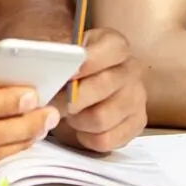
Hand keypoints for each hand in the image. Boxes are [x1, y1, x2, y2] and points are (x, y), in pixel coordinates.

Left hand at [50, 28, 146, 152]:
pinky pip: (106, 140)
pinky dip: (87, 138)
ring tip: (68, 115)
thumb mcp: (63, 51)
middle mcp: (131, 69)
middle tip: (53, 102)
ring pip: (101, 118)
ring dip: (77, 120)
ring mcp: (137, 98)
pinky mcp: (136, 124)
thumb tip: (48, 59)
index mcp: (115, 45)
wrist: (85, 90)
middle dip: (71, 98)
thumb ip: (56, 51)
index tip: (68, 73)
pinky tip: (81, 128)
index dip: (90, 61)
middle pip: (102, 86)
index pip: (113, 49)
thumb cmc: (71, 70)